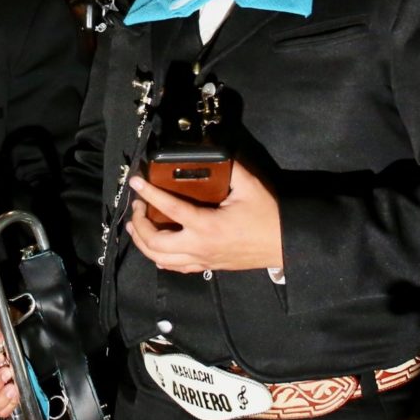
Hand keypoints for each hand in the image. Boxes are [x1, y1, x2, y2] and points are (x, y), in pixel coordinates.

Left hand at [125, 165, 282, 274]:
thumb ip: (228, 167)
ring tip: (136, 225)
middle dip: (139, 224)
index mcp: (206, 225)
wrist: (283, 244)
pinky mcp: (206, 266)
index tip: (135, 182)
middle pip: (154, 243)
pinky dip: (159, 258)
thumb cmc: (266, 215)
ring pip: (160, 259)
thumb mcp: (248, 186)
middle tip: (138, 206)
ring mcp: (201, 260)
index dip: (148, 193)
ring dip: (143, 242)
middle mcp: (198, 246)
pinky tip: (154, 248)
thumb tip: (213, 152)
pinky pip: (175, 267)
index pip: (169, 208)